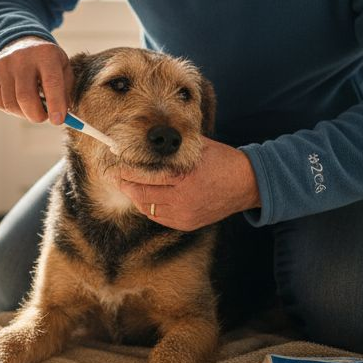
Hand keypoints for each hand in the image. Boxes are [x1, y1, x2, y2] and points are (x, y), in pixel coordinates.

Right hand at [0, 37, 73, 124]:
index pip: (51, 83)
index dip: (55, 105)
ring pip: (11, 104)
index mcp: (46, 54)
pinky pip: (0, 103)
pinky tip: (19, 102)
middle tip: (44, 118)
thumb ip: (65, 92)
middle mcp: (22, 57)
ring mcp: (3, 64)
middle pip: (25, 97)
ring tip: (32, 108)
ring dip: (24, 114)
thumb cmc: (47, 62)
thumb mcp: (63, 69)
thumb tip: (59, 117)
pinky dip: (12, 110)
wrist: (22, 43)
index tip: (58, 121)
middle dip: (37, 115)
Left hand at [116, 137, 260, 230]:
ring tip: (128, 185)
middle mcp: (183, 199)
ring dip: (136, 197)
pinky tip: (145, 197)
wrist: (247, 184)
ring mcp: (185, 214)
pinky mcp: (187, 223)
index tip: (114, 166)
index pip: (146, 176)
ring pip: (148, 208)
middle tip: (114, 177)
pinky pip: (159, 217)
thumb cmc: (222, 161)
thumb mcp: (199, 148)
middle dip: (126, 185)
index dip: (127, 172)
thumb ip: (175, 146)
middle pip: (142, 195)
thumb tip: (149, 139)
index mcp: (185, 178)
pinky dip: (149, 207)